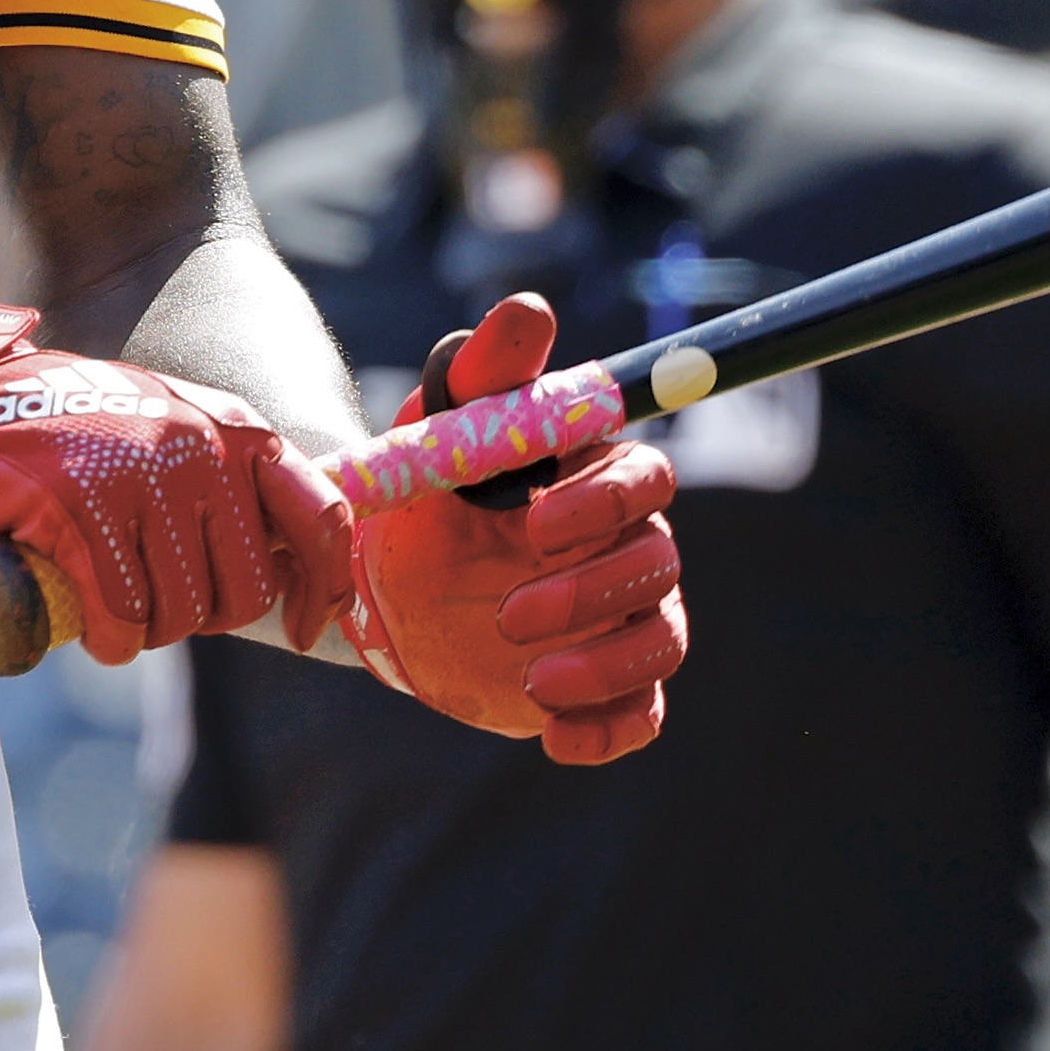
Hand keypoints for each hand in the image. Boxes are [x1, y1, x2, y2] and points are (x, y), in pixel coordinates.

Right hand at [0, 295, 351, 666]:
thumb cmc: (73, 436)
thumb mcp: (168, 435)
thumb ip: (225, 489)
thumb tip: (287, 578)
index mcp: (232, 431)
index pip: (321, 515)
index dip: (325, 588)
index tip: (303, 628)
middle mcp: (197, 449)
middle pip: (241, 595)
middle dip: (197, 617)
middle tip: (148, 595)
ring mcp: (137, 476)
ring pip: (177, 617)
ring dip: (141, 630)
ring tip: (105, 593)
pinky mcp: (78, 509)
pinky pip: (119, 618)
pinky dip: (105, 638)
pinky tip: (84, 616)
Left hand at [359, 293, 687, 760]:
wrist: (387, 587)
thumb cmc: (427, 493)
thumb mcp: (441, 429)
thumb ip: (486, 375)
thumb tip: (529, 311)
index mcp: (597, 479)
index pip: (647, 481)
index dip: (606, 503)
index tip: (537, 524)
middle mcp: (624, 547)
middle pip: (659, 566)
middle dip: (592, 593)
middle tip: (508, 615)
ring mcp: (619, 620)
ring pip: (662, 642)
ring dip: (607, 664)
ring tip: (532, 678)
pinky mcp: (601, 685)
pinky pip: (641, 713)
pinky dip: (610, 730)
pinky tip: (555, 739)